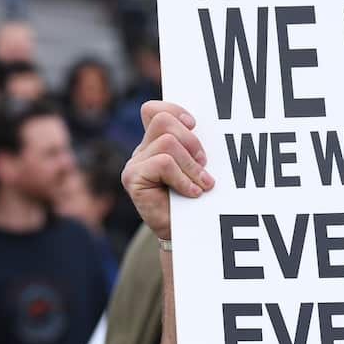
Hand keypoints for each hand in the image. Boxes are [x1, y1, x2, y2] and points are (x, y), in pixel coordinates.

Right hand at [121, 101, 213, 240]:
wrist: (185, 233)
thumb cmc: (195, 197)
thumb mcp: (198, 166)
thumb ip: (194, 147)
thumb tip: (211, 127)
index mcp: (156, 142)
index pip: (155, 110)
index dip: (175, 110)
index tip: (194, 125)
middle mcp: (142, 150)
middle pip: (164, 121)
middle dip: (191, 141)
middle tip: (204, 164)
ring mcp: (134, 163)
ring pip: (168, 142)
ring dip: (191, 165)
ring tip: (202, 183)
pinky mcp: (132, 178)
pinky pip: (164, 164)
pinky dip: (183, 178)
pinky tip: (192, 193)